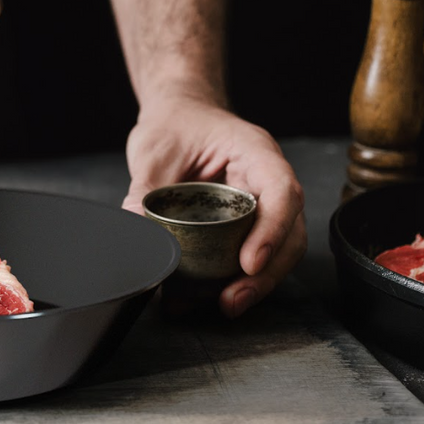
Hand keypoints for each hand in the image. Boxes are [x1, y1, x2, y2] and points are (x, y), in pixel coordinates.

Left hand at [123, 96, 306, 317]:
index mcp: (254, 152)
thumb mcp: (154, 152)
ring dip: (255, 284)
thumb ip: (145, 190)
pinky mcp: (245, 223)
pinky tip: (205, 298)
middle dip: (265, 273)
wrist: (177, 118)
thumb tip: (135, 228)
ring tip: (224, 306)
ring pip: (277, 250)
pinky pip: (251, 254)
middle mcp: (266, 179)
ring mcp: (260, 203)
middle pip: (288, 231)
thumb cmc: (175, 124)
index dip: (271, 230)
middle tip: (231, 300)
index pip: (281, 191)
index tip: (249, 263)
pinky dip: (234, 279)